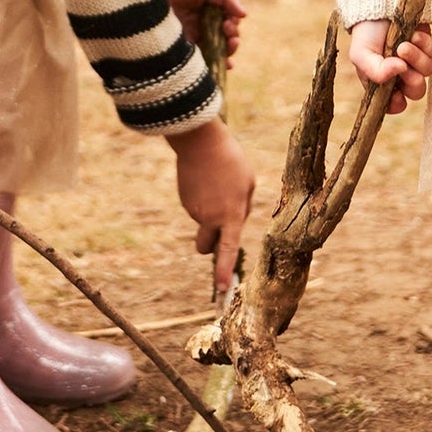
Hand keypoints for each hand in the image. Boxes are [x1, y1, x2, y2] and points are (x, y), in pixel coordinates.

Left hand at [161, 0, 245, 63]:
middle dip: (232, 40)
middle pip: (224, 40)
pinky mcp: (181, 47)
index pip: (227, 25)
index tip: (230, 24)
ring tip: (230, 47)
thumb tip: (245, 15)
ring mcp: (191, 37)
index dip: (233, 27)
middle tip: (230, 35)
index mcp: (209, 11)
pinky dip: (213, 64)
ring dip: (227, 52)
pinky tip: (224, 65)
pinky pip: (200, 59)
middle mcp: (201, 26)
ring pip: (215, 51)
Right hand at [164, 119, 256, 289]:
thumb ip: (244, 206)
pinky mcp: (183, 199)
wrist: (200, 141)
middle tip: (216, 233)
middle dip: (209, 247)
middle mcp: (210, 218)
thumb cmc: (230, 160)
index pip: (227, 250)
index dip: (224, 271)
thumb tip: (235, 220)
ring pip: (203, 219)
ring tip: (218, 182)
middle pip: (205, 246)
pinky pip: (196, 205)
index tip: (222, 289)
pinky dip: (202, 198)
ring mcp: (193, 210)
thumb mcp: (248, 182)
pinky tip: (206, 178)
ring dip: (211, 209)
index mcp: (231, 215)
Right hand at [347, 18, 431, 111]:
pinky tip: (414, 34)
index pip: (394, 103)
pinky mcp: (426, 44)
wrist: (378, 2)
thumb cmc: (366, 32)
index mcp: (383, 81)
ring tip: (404, 44)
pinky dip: (424, 44)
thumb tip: (400, 71)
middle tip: (404, 68)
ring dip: (416, 59)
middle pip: (416, 90)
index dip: (397, 104)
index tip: (397, 96)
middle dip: (412, 82)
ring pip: (426, 71)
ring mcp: (416, 59)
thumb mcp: (361, 54)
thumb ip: (374, 71)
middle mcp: (401, 73)